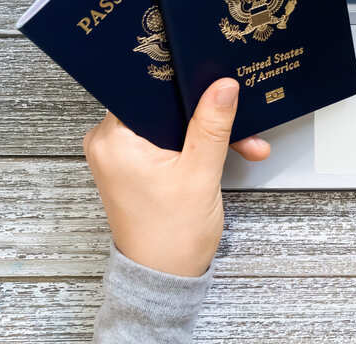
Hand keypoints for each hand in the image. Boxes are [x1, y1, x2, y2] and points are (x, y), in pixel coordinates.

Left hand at [83, 78, 269, 275]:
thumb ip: (212, 124)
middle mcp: (111, 142)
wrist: (165, 280)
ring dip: (209, 131)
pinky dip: (199, 145)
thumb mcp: (200, 173)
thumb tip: (223, 85)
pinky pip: (171, 139)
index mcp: (114, 139)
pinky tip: (231, 149)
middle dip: (206, 112)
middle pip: (165, 105)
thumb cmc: (171, 236)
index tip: (213, 75)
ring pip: (173, 122)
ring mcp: (124, 154)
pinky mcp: (138, 165)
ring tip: (244, 140)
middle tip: (238, 113)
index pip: (147, 86)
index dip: (183, 79)